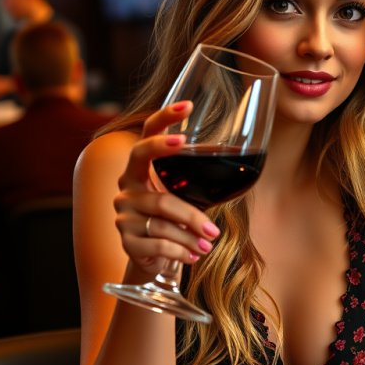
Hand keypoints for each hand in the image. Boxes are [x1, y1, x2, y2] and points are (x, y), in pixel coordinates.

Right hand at [113, 101, 220, 277]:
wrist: (154, 258)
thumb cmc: (175, 221)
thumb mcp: (187, 197)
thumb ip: (199, 183)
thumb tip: (241, 173)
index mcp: (139, 169)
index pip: (146, 135)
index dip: (164, 119)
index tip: (188, 106)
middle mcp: (125, 186)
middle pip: (150, 175)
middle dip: (174, 174)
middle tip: (193, 164)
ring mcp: (123, 213)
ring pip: (163, 215)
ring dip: (192, 230)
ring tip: (211, 240)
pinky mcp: (126, 241)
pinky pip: (159, 242)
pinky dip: (182, 250)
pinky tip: (195, 255)